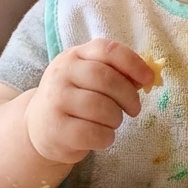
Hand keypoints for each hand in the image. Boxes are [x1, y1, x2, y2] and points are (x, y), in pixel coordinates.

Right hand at [25, 39, 151, 164]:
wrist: (38, 126)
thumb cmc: (73, 99)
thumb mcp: (89, 79)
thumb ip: (116, 74)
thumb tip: (147, 77)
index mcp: (73, 56)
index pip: (107, 50)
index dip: (133, 63)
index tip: (148, 79)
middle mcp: (61, 74)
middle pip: (107, 80)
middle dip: (128, 96)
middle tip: (134, 109)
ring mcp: (56, 101)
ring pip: (102, 109)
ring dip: (116, 119)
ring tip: (111, 122)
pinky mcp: (56, 130)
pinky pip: (94, 133)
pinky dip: (106, 138)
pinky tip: (100, 137)